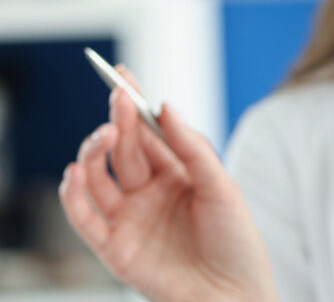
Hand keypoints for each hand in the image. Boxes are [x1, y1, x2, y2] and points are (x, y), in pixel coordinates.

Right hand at [59, 67, 277, 300]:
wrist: (235, 295)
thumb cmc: (237, 242)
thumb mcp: (223, 188)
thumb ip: (193, 148)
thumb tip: (165, 106)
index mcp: (177, 174)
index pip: (147, 132)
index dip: (132, 104)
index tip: (121, 75)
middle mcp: (148, 192)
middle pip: (122, 148)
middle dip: (117, 120)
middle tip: (118, 99)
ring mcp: (129, 218)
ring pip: (96, 176)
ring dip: (93, 152)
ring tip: (103, 137)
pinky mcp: (113, 247)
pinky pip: (83, 216)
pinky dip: (73, 194)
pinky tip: (77, 171)